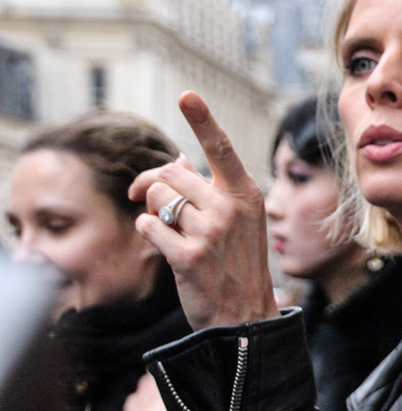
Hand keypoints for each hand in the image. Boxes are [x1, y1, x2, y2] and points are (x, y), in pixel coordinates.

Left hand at [129, 91, 278, 328]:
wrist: (243, 315)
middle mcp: (230, 208)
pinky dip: (147, 232)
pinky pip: (147, 226)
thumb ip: (210, 189)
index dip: (203, 119)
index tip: (187, 96)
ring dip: (152, 212)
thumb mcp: (237, 221)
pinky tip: (164, 247)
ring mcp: (210, 232)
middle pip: (171, 173)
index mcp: (245, 194)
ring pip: (157, 199)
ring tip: (170, 232)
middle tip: (147, 199)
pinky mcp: (188, 257)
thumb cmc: (237, 263)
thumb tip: (179, 158)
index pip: (221, 149)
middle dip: (152, 185)